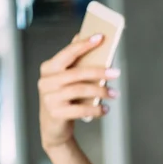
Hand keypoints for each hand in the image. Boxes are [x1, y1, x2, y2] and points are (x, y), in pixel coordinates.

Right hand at [38, 33, 120, 150]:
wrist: (54, 127)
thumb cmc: (64, 99)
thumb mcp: (66, 79)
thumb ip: (73, 60)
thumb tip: (84, 36)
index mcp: (48, 68)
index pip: (67, 53)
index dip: (84, 45)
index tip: (100, 38)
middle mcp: (46, 82)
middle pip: (76, 73)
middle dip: (99, 72)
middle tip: (116, 73)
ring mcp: (49, 98)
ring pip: (80, 90)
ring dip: (101, 92)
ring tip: (114, 94)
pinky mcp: (56, 114)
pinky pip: (80, 110)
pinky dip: (96, 109)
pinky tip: (105, 109)